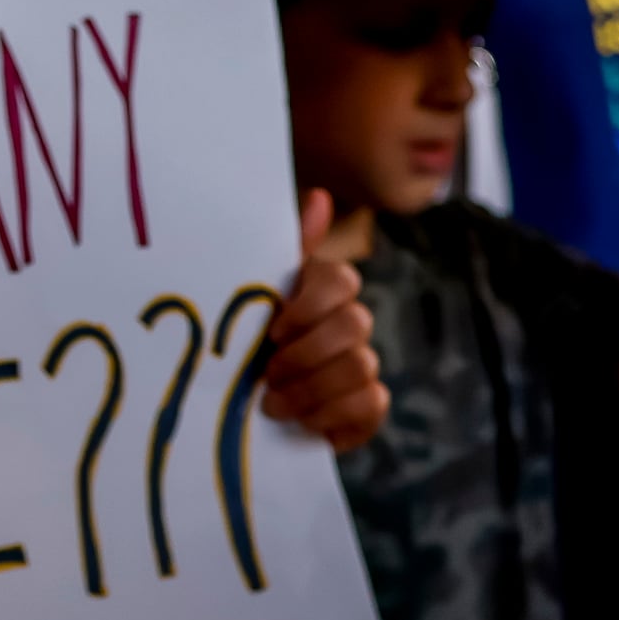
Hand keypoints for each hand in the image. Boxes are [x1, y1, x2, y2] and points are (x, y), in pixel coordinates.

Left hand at [254, 191, 386, 455]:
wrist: (246, 407)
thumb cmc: (246, 343)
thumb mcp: (251, 297)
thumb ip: (283, 251)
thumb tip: (319, 197)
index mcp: (320, 291)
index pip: (341, 278)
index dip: (309, 305)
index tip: (271, 331)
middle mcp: (349, 323)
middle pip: (355, 323)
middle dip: (306, 354)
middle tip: (267, 373)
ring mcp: (363, 363)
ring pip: (363, 365)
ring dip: (312, 388)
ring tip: (273, 403)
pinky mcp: (369, 404)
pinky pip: (372, 403)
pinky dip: (333, 415)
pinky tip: (302, 423)